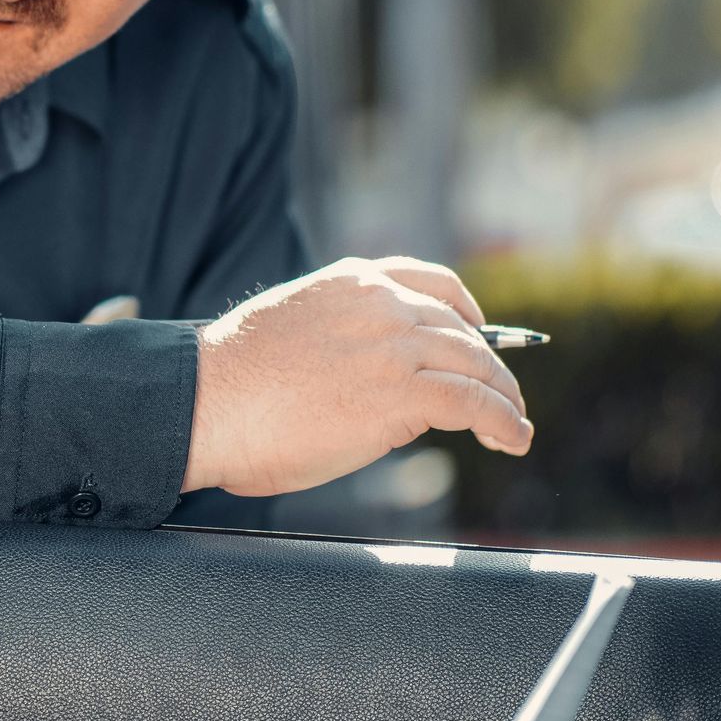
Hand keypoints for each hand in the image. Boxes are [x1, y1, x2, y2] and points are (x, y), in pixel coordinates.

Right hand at [182, 255, 532, 496]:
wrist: (206, 401)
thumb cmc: (231, 380)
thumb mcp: (295, 329)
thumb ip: (341, 336)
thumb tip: (373, 378)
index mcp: (351, 281)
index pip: (431, 282)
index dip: (466, 310)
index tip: (479, 331)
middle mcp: (381, 303)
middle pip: (462, 330)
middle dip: (490, 365)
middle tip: (502, 395)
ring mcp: (394, 346)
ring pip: (477, 366)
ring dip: (504, 398)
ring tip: (514, 424)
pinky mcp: (401, 393)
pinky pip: (474, 404)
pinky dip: (504, 422)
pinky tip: (512, 440)